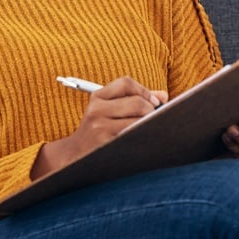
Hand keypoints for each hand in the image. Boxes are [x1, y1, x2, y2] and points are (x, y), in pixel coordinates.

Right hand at [32, 77, 166, 177]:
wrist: (75, 155)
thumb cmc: (99, 130)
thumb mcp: (109, 110)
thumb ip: (134, 99)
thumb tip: (163, 96)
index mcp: (97, 98)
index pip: (125, 83)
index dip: (144, 90)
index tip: (154, 101)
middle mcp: (96, 111)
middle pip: (137, 103)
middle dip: (151, 110)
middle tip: (156, 117)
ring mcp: (100, 129)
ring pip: (138, 121)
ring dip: (150, 124)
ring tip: (151, 128)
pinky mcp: (106, 145)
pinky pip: (134, 138)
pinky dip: (143, 137)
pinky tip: (144, 139)